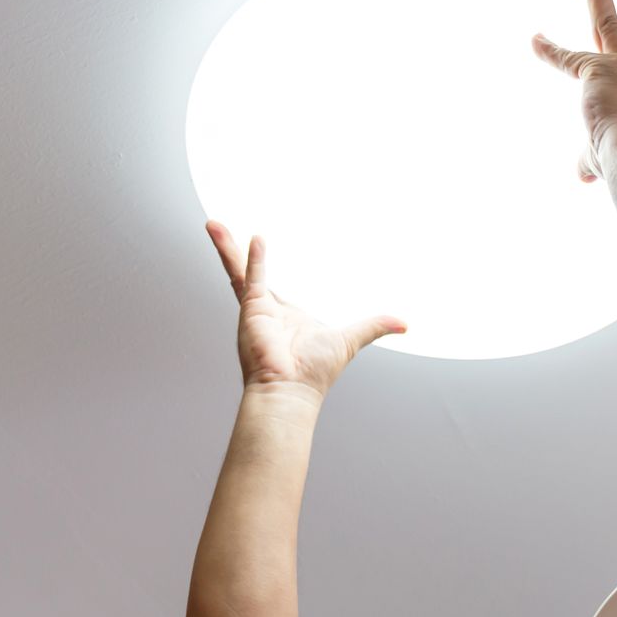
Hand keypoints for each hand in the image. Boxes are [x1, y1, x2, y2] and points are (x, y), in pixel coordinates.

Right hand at [205, 221, 408, 395]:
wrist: (292, 393)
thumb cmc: (315, 374)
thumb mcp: (350, 340)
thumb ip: (372, 327)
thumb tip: (403, 324)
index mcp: (283, 316)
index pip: (266, 282)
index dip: (258, 263)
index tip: (255, 241)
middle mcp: (266, 311)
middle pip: (245, 272)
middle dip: (233, 250)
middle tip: (220, 226)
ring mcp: (256, 311)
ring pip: (238, 271)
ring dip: (226, 248)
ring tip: (213, 223)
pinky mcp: (253, 312)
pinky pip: (253, 279)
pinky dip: (254, 259)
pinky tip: (257, 238)